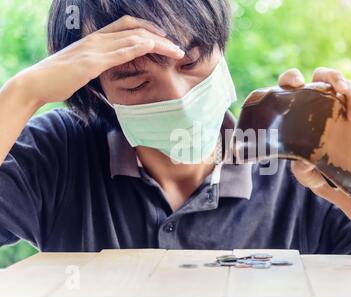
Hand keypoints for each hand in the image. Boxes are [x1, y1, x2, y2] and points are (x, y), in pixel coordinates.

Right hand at [13, 15, 184, 106]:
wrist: (36, 83)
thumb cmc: (58, 78)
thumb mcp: (82, 67)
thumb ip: (98, 63)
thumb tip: (111, 68)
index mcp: (95, 39)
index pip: (126, 25)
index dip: (148, 28)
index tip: (164, 37)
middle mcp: (97, 39)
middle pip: (135, 29)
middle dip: (160, 35)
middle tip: (178, 47)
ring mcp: (95, 49)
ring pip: (134, 38)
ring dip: (158, 43)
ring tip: (176, 51)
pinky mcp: (92, 62)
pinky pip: (122, 52)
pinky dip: (141, 48)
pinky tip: (155, 50)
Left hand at [278, 67, 350, 191]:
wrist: (332, 176)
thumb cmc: (309, 168)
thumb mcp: (302, 171)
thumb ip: (301, 167)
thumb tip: (305, 161)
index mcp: (295, 106)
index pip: (289, 81)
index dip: (292, 77)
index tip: (298, 84)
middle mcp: (316, 98)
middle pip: (324, 74)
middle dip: (334, 78)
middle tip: (341, 90)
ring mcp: (336, 102)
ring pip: (346, 85)